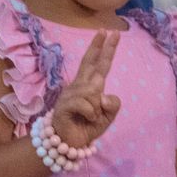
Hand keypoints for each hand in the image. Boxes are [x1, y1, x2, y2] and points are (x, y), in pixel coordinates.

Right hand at [50, 30, 121, 148]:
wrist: (69, 144)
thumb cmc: (86, 127)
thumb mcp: (107, 117)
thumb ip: (112, 105)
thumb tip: (103, 95)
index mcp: (89, 86)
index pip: (97, 64)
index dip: (103, 49)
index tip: (109, 33)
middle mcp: (79, 86)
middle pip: (91, 63)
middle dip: (100, 47)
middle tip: (110, 32)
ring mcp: (70, 94)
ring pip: (93, 91)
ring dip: (97, 108)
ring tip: (90, 118)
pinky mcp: (65, 105)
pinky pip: (87, 105)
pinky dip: (91, 115)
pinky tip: (86, 120)